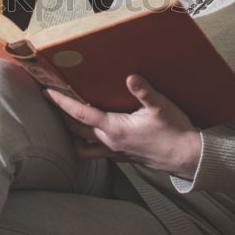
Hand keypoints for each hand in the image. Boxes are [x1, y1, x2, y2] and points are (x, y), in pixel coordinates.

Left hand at [44, 75, 202, 179]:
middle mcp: (110, 142)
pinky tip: (91, 130)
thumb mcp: (161, 107)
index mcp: (114, 129)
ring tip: (65, 118)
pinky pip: (96, 150)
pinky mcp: (122, 156)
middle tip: (50, 99)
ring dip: (71, 132)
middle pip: (75, 129)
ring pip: (82, 145)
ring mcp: (115, 151)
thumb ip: (144, 92)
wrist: (188, 157)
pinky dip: (86, 141)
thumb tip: (130, 77)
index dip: (62, 102)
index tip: (47, 92)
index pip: (80, 113)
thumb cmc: (175, 131)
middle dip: (60, 115)